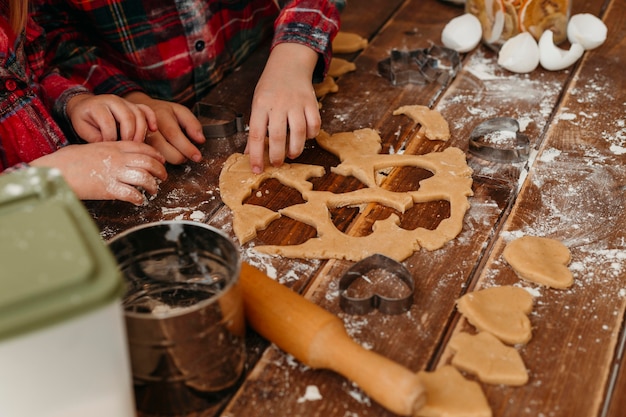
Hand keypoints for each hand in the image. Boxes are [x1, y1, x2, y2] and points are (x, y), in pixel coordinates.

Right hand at [31, 141, 167, 204]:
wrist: (55, 170)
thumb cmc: (68, 160)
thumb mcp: (91, 147)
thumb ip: (107, 150)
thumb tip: (117, 155)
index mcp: (113, 146)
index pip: (142, 148)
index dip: (156, 155)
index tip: (161, 161)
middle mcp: (117, 158)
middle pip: (148, 162)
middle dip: (160, 170)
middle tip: (163, 177)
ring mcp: (113, 173)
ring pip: (144, 177)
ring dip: (153, 185)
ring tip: (153, 190)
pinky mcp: (108, 188)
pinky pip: (131, 193)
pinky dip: (139, 198)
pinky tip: (139, 201)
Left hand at [66, 93, 156, 141]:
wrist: (85, 105)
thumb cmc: (84, 119)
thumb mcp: (82, 129)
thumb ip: (94, 138)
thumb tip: (110, 147)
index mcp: (97, 105)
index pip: (108, 123)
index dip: (110, 138)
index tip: (109, 148)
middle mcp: (113, 100)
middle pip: (127, 117)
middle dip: (129, 136)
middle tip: (127, 148)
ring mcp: (125, 102)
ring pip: (139, 114)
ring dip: (141, 132)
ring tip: (137, 145)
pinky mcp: (133, 105)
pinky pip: (147, 109)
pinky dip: (152, 119)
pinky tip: (153, 129)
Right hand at [124, 92, 205, 163]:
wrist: (139, 111)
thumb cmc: (162, 112)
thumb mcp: (180, 111)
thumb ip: (192, 124)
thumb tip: (201, 140)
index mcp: (160, 116)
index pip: (174, 135)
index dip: (187, 148)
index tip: (198, 156)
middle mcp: (147, 128)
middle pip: (165, 150)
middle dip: (180, 157)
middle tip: (187, 154)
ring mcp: (140, 139)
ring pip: (157, 158)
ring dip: (171, 159)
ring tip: (176, 151)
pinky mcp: (137, 148)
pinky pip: (150, 159)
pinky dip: (161, 160)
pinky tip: (165, 153)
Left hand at [246, 43, 320, 173]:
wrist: (289, 64)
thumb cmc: (270, 87)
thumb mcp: (257, 104)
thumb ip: (255, 128)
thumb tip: (249, 152)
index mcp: (260, 105)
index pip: (256, 135)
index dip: (256, 155)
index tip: (257, 169)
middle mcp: (278, 104)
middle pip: (278, 137)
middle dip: (277, 156)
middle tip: (276, 163)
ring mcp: (296, 103)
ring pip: (299, 133)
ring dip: (296, 149)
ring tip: (292, 154)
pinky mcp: (311, 102)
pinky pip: (314, 124)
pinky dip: (311, 135)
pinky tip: (305, 137)